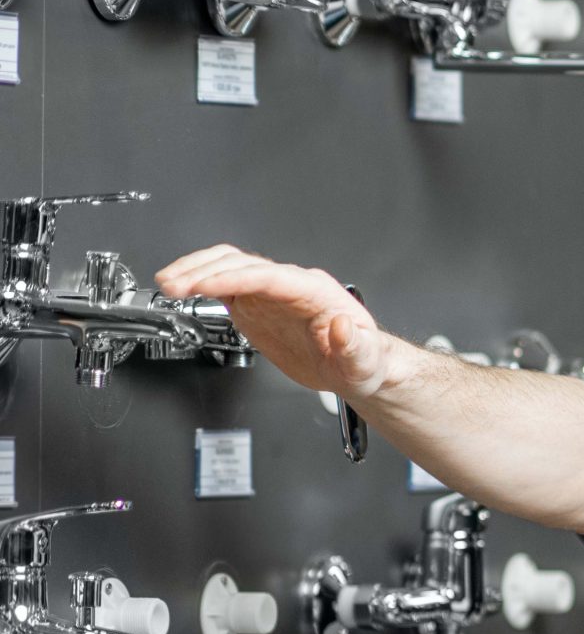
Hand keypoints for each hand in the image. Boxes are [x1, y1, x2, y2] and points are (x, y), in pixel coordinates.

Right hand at [155, 245, 407, 398]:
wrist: (356, 368)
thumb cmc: (364, 360)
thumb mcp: (365, 360)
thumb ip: (355, 345)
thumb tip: (341, 327)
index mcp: (316, 292)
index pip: (270, 275)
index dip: (234, 278)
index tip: (205, 285)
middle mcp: (291, 286)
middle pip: (243, 265)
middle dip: (205, 271)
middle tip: (173, 285)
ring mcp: (272, 294)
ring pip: (230, 267)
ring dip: (197, 271)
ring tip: (168, 283)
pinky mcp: (258, 306)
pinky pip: (226, 286)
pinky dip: (201, 284)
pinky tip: (181, 290)